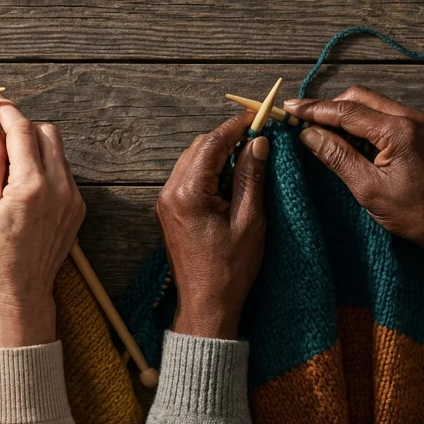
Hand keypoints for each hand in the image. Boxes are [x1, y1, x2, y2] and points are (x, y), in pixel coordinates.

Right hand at [0, 99, 85, 347]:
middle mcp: (59, 186)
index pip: (23, 131)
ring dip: (36, 147)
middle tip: (1, 136)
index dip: (8, 113)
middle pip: (47, 133)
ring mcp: (72, 197)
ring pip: (58, 151)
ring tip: (11, 165)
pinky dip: (46, 168)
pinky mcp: (78, 207)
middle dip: (24, 128)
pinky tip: (26, 186)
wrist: (21, 290)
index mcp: (31, 184)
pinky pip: (63, 173)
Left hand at [156, 113, 265, 339]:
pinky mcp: (169, 210)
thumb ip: (251, 177)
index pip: (212, 143)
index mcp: (187, 193)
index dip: (236, 126)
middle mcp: (169, 192)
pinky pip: (188, 177)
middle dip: (228, 139)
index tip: (258, 117)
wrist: (206, 306)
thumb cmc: (230, 270)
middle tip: (258, 138)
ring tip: (248, 160)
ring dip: (218, 154)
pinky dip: (209, 171)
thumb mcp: (250, 221)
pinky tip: (231, 180)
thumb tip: (258, 143)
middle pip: (199, 147)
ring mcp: (165, 201)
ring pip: (192, 160)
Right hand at [285, 87, 423, 275]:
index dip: (315, 109)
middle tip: (304, 120)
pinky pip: (388, 114)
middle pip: (360, 97)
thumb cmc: (415, 215)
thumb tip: (309, 134)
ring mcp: (423, 122)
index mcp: (399, 131)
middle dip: (330, 106)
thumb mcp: (369, 189)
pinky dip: (366, 121)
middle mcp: (413, 117)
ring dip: (348, 113)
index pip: (347, 111)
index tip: (290, 108)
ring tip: (324, 130)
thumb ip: (338, 157)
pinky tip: (352, 138)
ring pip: (375, 103)